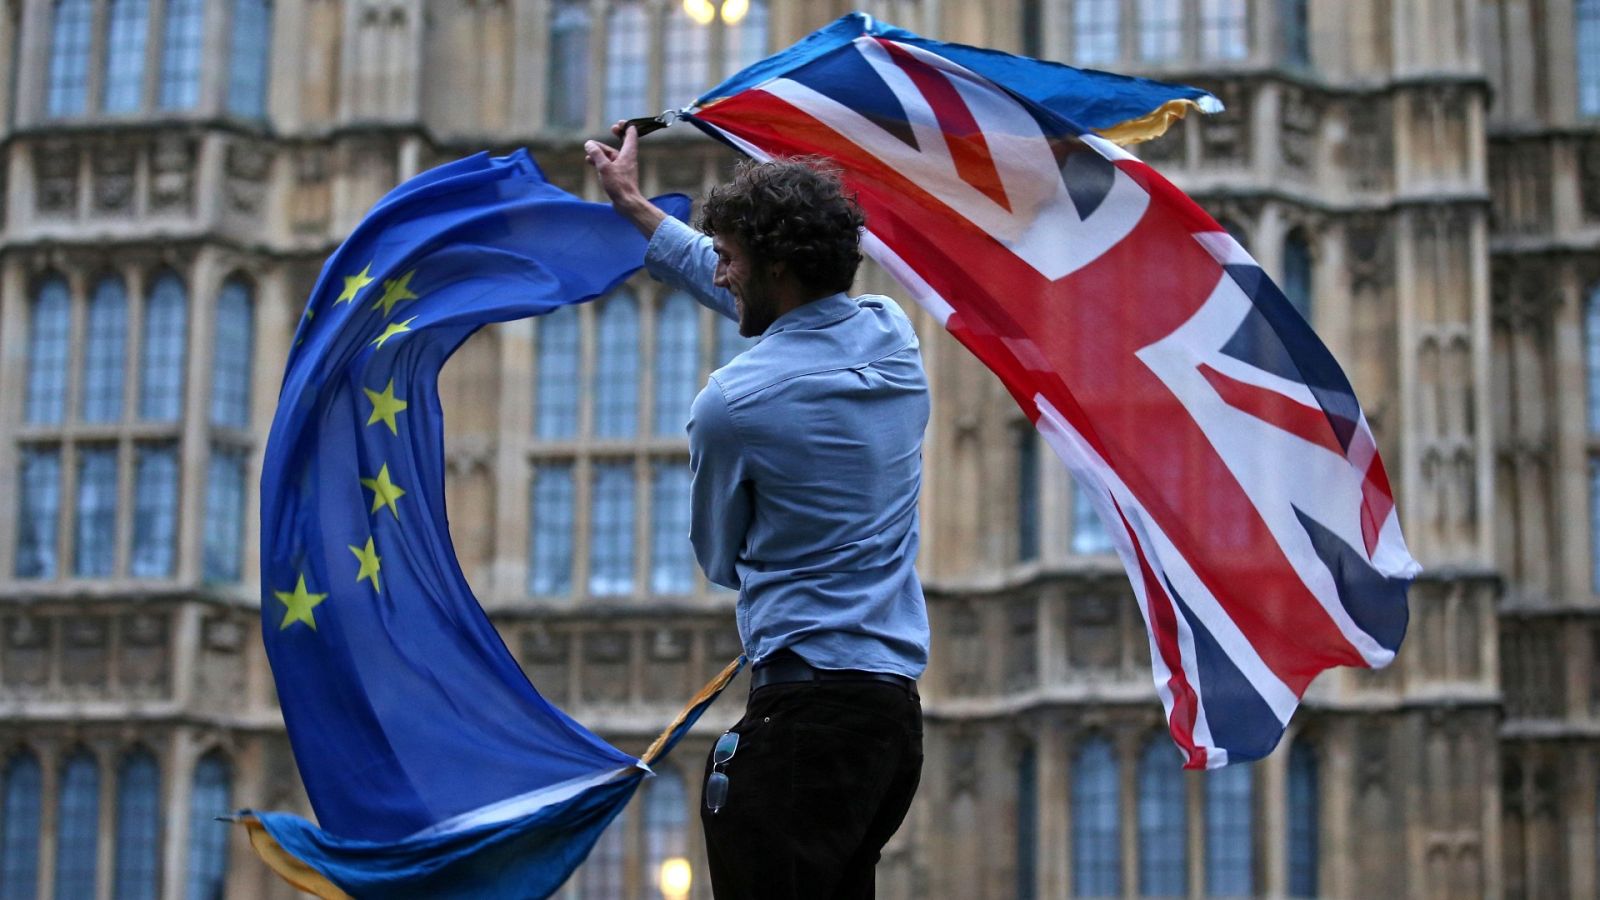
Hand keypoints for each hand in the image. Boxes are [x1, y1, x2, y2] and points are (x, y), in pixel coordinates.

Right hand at [584, 123, 666, 237]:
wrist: (627, 203)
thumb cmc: (619, 185)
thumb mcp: (604, 167)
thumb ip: (596, 154)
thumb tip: (589, 144)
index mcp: (628, 153)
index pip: (631, 134)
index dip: (626, 126)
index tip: (619, 123)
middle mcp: (628, 158)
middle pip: (623, 142)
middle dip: (617, 135)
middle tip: (612, 128)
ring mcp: (623, 167)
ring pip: (613, 154)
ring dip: (602, 150)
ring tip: (589, 149)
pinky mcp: (619, 176)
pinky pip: (609, 164)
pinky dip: (601, 161)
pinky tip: (590, 161)